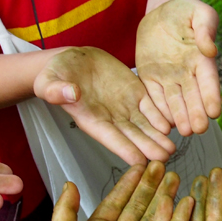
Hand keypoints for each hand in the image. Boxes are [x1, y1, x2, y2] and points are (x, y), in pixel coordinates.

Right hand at [34, 47, 174, 165]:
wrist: (75, 59)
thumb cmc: (58, 73)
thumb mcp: (49, 80)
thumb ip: (55, 89)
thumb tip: (69, 93)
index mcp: (90, 119)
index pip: (110, 138)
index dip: (124, 149)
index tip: (139, 161)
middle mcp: (110, 118)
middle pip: (132, 137)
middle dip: (148, 148)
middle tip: (164, 158)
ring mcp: (125, 107)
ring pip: (144, 126)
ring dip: (157, 137)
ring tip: (171, 148)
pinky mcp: (135, 94)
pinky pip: (150, 107)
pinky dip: (160, 116)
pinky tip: (171, 125)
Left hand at [38, 162, 177, 220]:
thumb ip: (66, 211)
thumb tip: (69, 184)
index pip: (117, 200)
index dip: (129, 183)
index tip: (141, 165)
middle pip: (139, 206)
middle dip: (152, 186)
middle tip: (164, 166)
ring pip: (153, 218)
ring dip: (165, 199)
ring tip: (177, 178)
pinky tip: (182, 205)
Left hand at [136, 0, 220, 135]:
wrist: (160, 13)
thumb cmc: (185, 10)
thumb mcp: (198, 11)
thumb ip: (207, 28)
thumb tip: (210, 49)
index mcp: (202, 59)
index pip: (209, 80)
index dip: (212, 96)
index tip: (215, 112)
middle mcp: (187, 73)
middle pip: (194, 97)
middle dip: (197, 113)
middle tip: (199, 129)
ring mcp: (169, 78)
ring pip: (175, 101)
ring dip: (180, 117)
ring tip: (184, 131)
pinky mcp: (151, 78)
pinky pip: (154, 96)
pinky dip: (159, 109)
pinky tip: (163, 123)